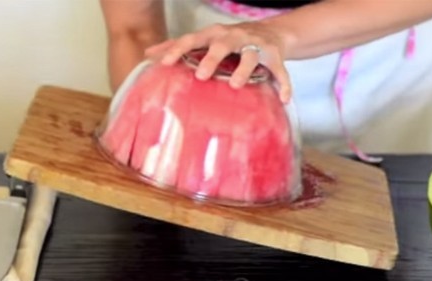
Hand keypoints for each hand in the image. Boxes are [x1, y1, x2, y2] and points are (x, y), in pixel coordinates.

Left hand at [144, 22, 291, 102]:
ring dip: (243, 70)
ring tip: (235, 85)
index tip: (165, 63)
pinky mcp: (275, 56)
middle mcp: (235, 36)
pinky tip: (283, 98)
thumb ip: (178, 47)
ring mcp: (256, 45)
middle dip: (211, 58)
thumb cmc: (229, 40)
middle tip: (200, 75)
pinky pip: (280, 71)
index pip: (193, 39)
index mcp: (215, 33)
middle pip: (222, 44)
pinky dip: (284, 84)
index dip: (179, 49)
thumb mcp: (204, 39)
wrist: (271, 32)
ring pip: (251, 56)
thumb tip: (147, 54)